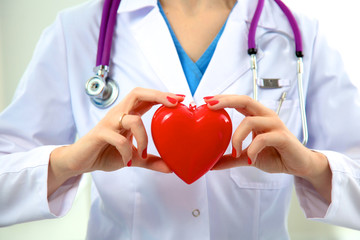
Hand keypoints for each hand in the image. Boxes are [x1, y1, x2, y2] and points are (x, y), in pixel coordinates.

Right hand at [48, 88, 183, 195]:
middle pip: (137, 93)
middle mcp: (119, 114)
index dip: (162, 95)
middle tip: (175, 103)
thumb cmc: (106, 153)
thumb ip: (151, 161)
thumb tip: (171, 168)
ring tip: (144, 154)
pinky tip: (128, 161)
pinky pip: (119, 139)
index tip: (181, 98)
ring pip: (132, 119)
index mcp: (127, 115)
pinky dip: (128, 151)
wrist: (80, 161)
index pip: (145, 98)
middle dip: (158, 95)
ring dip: (144, 138)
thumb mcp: (133, 158)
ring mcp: (109, 123)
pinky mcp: (100, 134)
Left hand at [204, 95, 331, 201]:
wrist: (299, 165)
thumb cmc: (275, 155)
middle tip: (210, 105)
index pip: (239, 101)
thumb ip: (230, 158)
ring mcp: (275, 125)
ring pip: (250, 121)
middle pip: (245, 100)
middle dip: (226, 100)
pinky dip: (252, 148)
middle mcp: (266, 116)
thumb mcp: (247, 156)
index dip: (223, 98)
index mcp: (257, 116)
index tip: (206, 100)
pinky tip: (250, 157)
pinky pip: (263, 138)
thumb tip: (211, 164)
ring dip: (237, 137)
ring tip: (235, 152)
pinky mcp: (283, 137)